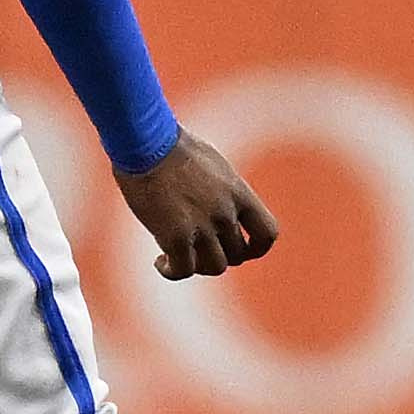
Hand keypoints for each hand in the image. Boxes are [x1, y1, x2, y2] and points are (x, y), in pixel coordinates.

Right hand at [117, 132, 275, 281]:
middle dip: (218, 255)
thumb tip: (218, 207)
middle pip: (237, 254)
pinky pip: (183, 270)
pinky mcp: (175, 236)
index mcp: (238, 192)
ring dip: (197, 266)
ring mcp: (202, 226)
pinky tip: (160, 262)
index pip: (267, 233)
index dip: (256, 248)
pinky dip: (172, 271)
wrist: (145, 142)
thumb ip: (221, 190)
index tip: (242, 250)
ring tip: (175, 256)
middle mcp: (225, 212)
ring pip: (214, 267)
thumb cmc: (170, 146)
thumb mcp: (210, 165)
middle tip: (196, 249)